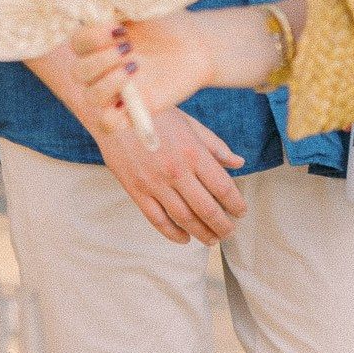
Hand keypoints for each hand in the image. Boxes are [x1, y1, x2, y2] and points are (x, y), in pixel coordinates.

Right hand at [70, 11, 218, 126]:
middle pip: (78, 73)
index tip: (119, 29)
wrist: (197, 46)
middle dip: (101, 60)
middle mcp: (102, 68)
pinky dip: (112, 117)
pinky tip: (130, 99)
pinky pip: (107, 124)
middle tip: (129, 48)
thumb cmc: (170, 24)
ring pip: (89, 98)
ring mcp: (116, 91)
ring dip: (107, 84)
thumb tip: (104, 3)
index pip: (77, 44)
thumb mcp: (145, 8)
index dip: (92, 38)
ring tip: (134, 68)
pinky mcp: (131, 111)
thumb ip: (122, 7)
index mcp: (100, 42)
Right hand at [94, 103, 246, 245]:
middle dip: (222, 225)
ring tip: (211, 239)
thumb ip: (215, 146)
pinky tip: (184, 239)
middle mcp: (177, 171)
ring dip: (201, 233)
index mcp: (193, 152)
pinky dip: (172, 234)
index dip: (236, 204)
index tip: (241, 212)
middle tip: (229, 232)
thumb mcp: (190, 124)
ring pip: (184, 219)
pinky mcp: (136, 191)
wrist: (112, 112)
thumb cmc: (155, 114)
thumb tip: (239, 162)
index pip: (223, 187)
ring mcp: (155, 184)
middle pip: (207, 209)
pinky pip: (157, 220)